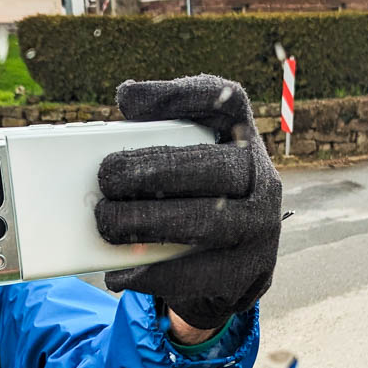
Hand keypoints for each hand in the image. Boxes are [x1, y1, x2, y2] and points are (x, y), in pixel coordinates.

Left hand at [96, 75, 282, 330]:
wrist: (234, 268)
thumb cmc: (196, 200)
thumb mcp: (187, 163)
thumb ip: (156, 136)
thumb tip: (126, 101)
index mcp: (243, 138)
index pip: (225, 101)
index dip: (181, 94)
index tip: (128, 99)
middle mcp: (260, 178)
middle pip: (212, 166)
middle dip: (153, 171)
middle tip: (106, 177)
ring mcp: (261, 225)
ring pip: (207, 221)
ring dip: (149, 222)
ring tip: (106, 222)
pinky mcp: (249, 269)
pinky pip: (199, 273)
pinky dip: (153, 274)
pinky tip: (120, 273)